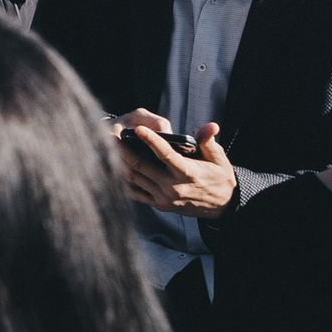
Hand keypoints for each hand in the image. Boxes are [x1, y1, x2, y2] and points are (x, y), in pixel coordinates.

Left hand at [115, 112, 236, 215]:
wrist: (223, 205)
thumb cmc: (219, 177)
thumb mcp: (218, 158)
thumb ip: (208, 141)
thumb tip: (210, 126)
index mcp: (188, 173)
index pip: (166, 154)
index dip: (151, 141)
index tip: (139, 129)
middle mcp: (173, 186)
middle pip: (142, 166)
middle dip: (124, 150)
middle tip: (111, 136)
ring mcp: (164, 197)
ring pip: (135, 179)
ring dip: (120, 164)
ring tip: (107, 149)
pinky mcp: (159, 205)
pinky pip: (136, 193)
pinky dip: (123, 182)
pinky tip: (113, 169)